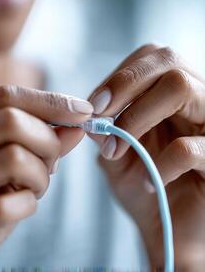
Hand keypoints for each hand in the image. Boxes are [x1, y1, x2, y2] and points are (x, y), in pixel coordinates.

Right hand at [0, 85, 92, 271]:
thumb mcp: (18, 164)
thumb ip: (43, 140)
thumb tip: (78, 121)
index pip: (4, 97)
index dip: (48, 101)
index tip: (83, 111)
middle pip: (11, 122)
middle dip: (48, 142)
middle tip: (53, 163)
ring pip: (14, 158)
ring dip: (40, 176)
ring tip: (35, 187)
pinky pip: (4, 206)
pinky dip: (26, 206)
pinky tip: (21, 208)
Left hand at [89, 44, 204, 269]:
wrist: (170, 229)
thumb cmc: (143, 186)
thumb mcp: (117, 157)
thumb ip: (105, 134)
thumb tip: (93, 117)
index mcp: (173, 94)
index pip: (152, 56)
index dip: (120, 75)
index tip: (94, 105)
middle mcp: (198, 100)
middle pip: (169, 59)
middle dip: (125, 83)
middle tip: (99, 113)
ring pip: (181, 87)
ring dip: (137, 116)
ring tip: (117, 149)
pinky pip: (190, 147)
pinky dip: (160, 163)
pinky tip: (150, 182)